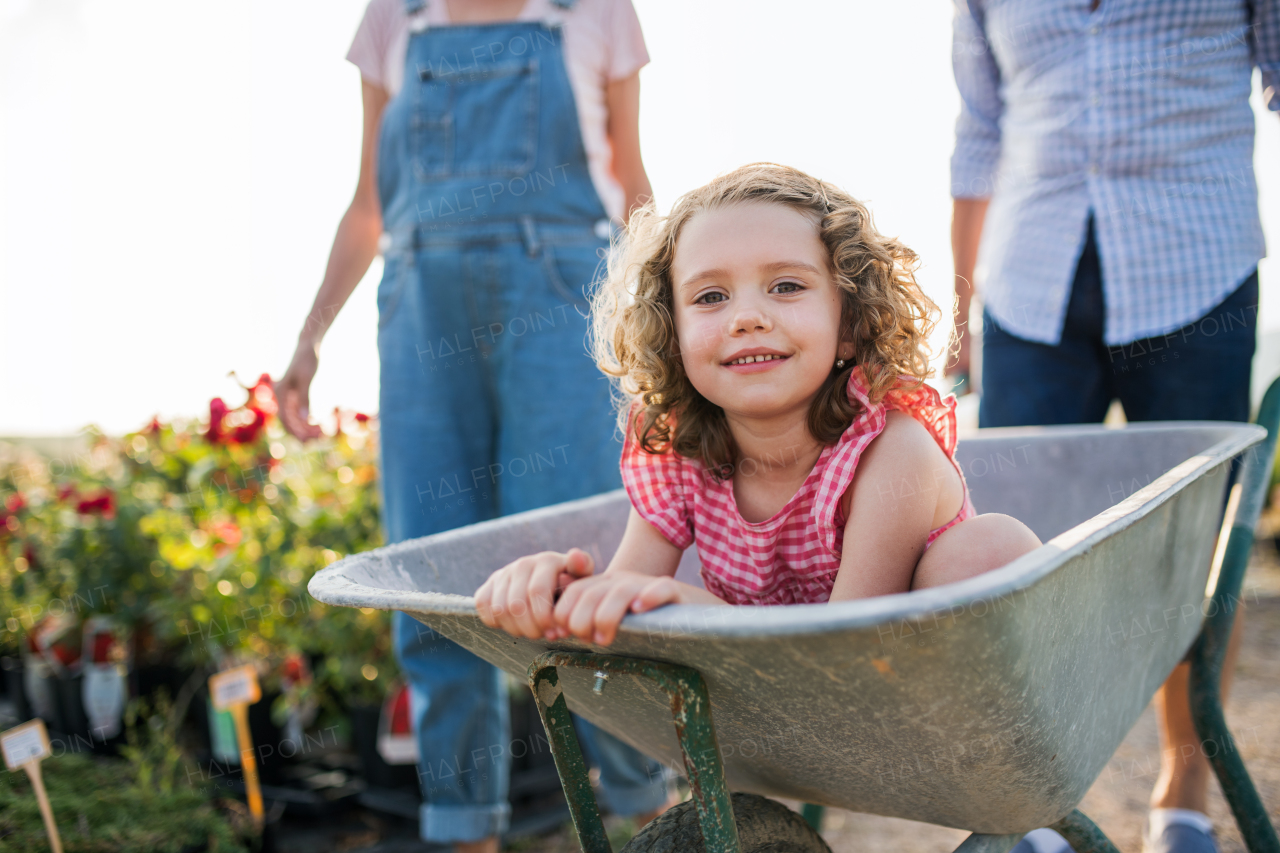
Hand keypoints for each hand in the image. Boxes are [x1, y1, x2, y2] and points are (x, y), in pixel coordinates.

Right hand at [278, 339, 323, 440]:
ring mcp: (288, 396)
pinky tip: (317, 425)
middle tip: (318, 440)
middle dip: (302, 432)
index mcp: (281, 393)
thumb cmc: (307, 360)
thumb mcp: (306, 378)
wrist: (308, 346)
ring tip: (320, 435)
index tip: (307, 442)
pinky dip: (307, 420)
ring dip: (305, 428)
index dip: (295, 432)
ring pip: (295, 418)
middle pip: (290, 421)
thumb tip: (306, 418)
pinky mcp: (295, 394)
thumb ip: (304, 398)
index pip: (285, 419)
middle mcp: (282, 396)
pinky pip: (299, 412)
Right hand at [475, 549, 594, 639]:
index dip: (544, 618)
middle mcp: (523, 563)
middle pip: (516, 605)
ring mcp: (504, 573)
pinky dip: (497, 622)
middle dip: (531, 628)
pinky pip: (483, 605)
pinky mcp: (490, 584)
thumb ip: (582, 570)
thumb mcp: (582, 580)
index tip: (555, 632)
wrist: (553, 585)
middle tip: (543, 635)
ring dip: (516, 629)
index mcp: (547, 561)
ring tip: (532, 631)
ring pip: (500, 609)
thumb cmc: (570, 589)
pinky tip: (515, 624)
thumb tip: (575, 556)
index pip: (536, 592)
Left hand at [552, 571, 713, 645]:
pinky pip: (662, 588)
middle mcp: (623, 582)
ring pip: (619, 591)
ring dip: (606, 615)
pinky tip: (640, 609)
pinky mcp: (677, 593)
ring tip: (604, 638)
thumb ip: (587, 624)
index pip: (573, 592)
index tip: (561, 636)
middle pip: (590, 592)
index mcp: (604, 587)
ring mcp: (648, 585)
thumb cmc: (648, 626)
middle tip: (589, 640)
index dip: (562, 614)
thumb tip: (555, 634)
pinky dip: (649, 597)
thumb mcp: (614, 622)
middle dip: (580, 619)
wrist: (697, 617)